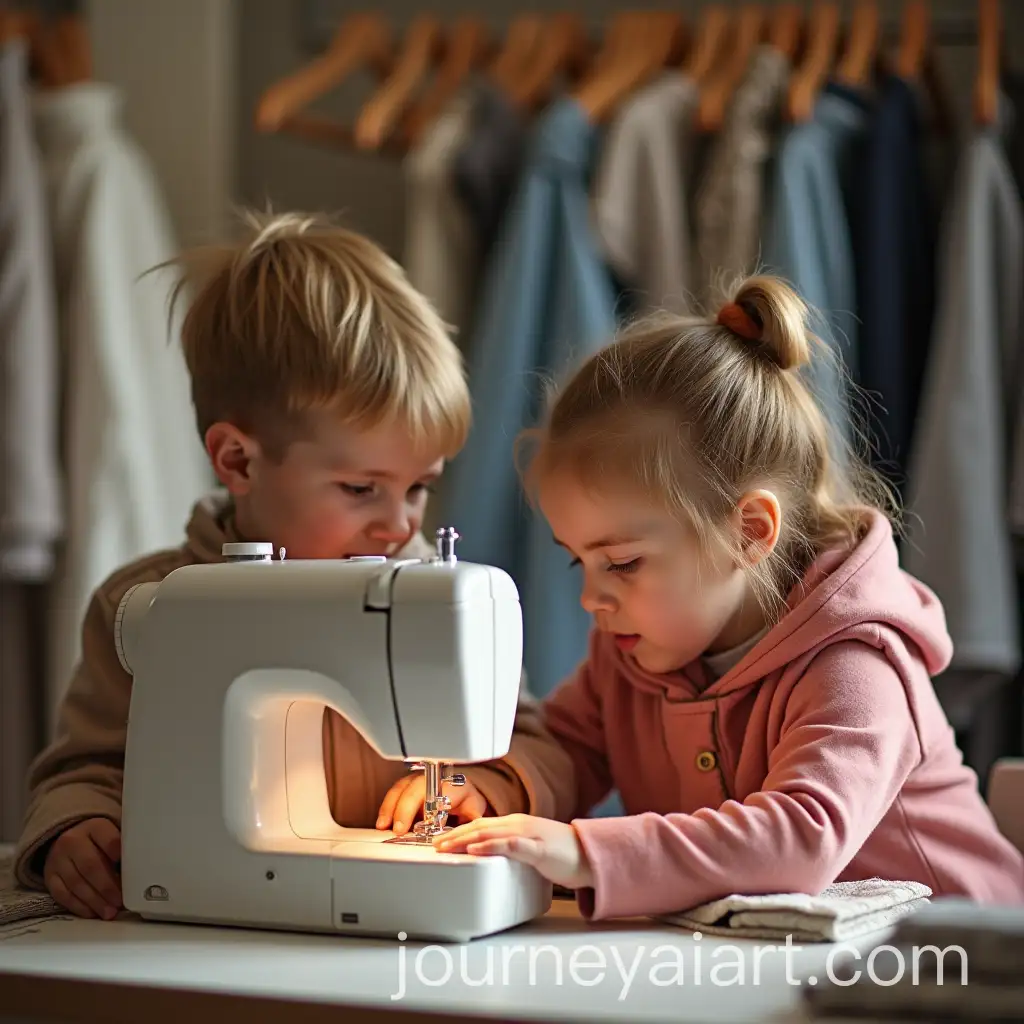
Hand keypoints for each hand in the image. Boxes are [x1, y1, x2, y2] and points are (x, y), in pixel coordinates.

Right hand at [43, 817, 122, 919]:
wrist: (68, 837)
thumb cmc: (100, 840)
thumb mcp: (113, 833)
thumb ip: (124, 847)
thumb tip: (141, 869)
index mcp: (95, 826)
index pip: (110, 841)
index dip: (120, 857)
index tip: (132, 872)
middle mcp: (72, 840)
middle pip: (91, 865)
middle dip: (107, 887)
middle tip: (120, 902)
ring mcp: (58, 859)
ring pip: (76, 883)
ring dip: (94, 901)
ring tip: (109, 912)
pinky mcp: (49, 876)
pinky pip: (62, 894)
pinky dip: (79, 906)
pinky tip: (92, 913)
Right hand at [376, 772, 488, 835]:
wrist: (461, 789)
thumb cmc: (467, 801)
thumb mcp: (475, 810)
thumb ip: (473, 820)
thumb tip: (472, 832)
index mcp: (453, 785)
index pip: (439, 792)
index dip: (429, 807)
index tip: (423, 824)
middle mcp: (433, 779)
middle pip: (416, 789)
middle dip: (405, 808)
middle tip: (399, 829)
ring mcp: (418, 780)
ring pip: (402, 788)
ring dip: (391, 807)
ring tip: (384, 825)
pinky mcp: (406, 786)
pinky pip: (394, 793)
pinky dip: (386, 807)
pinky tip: (382, 821)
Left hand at [432, 814, 594, 889]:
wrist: (592, 855)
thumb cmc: (563, 853)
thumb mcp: (530, 847)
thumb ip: (511, 848)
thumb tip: (490, 855)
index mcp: (517, 824)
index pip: (481, 824)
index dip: (459, 830)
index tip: (441, 840)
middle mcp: (519, 824)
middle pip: (480, 826)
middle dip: (454, 835)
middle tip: (435, 845)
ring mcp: (529, 834)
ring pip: (490, 833)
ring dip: (464, 839)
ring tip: (446, 847)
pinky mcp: (538, 848)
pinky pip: (510, 845)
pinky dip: (490, 846)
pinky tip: (476, 850)